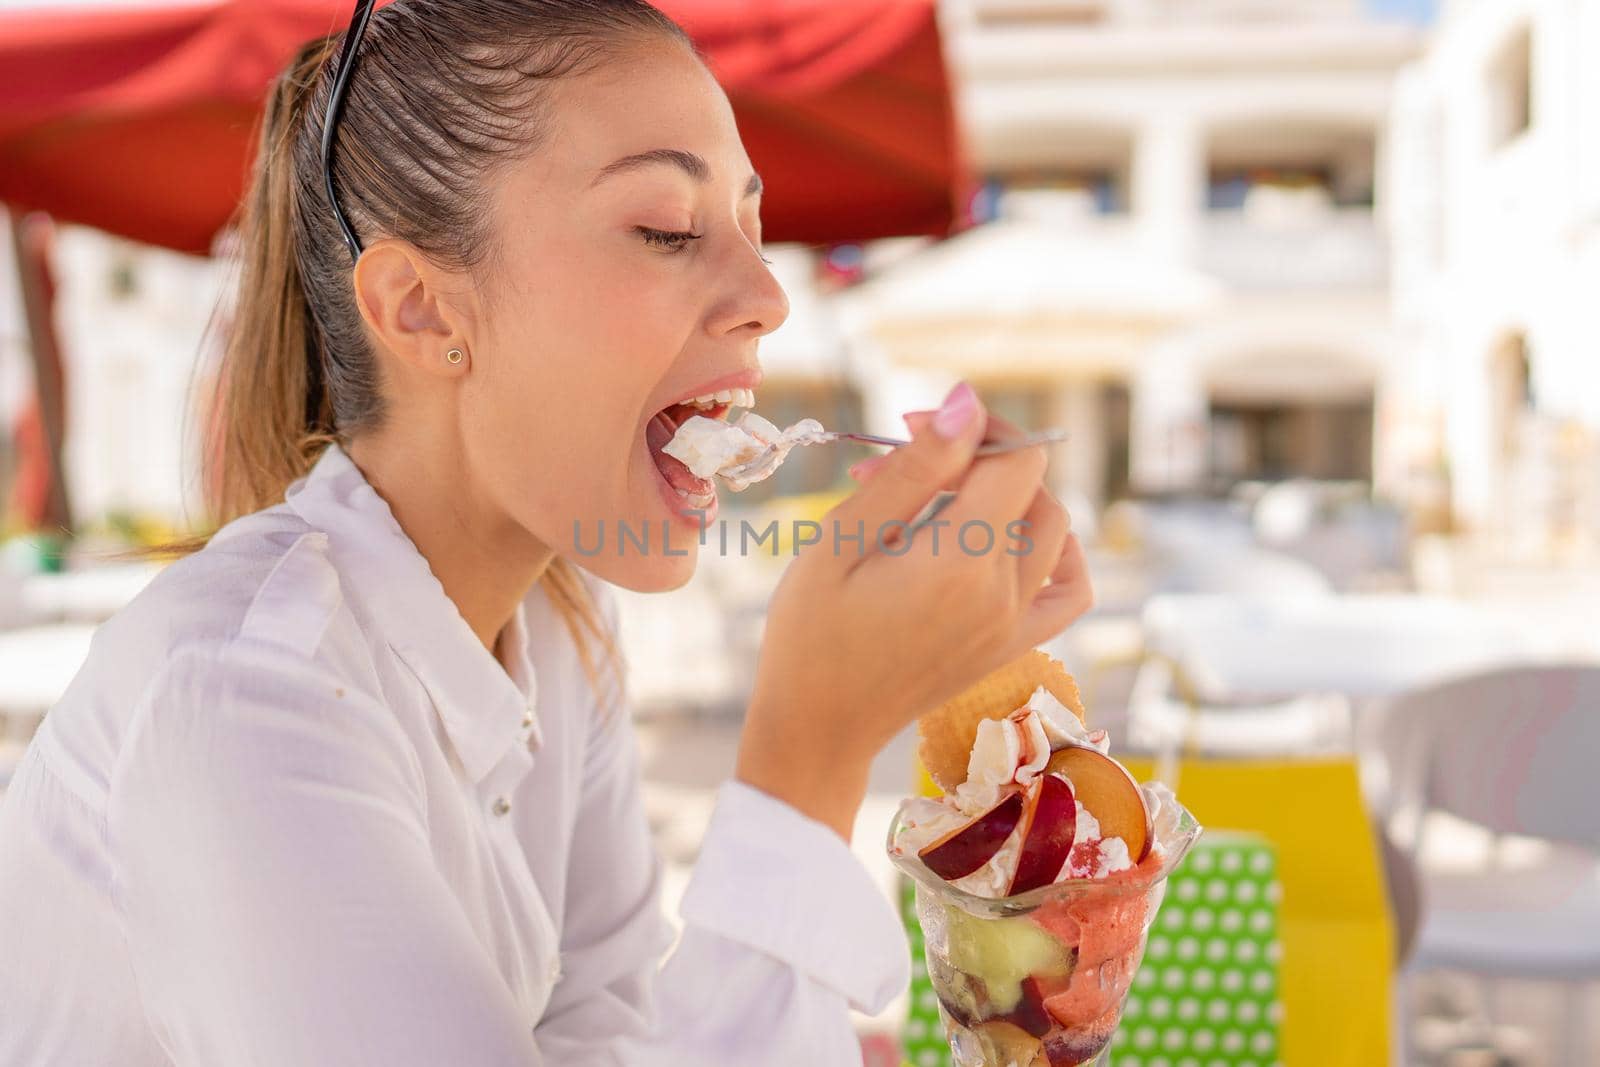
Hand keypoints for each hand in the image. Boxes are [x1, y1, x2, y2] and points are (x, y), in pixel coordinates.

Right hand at [735, 381, 1093, 839]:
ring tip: (944, 500)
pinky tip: (1014, 541)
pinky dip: (1059, 554)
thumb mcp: (842, 538)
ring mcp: (1017, 624)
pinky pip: (1069, 589)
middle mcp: (1005, 592)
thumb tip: (966, 403)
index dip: (970, 425)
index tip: (910, 428)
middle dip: (976, 455)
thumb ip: (912, 470)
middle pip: (1032, 485)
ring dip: (1009, 495)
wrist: (819, 727)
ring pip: (1053, 528)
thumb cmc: (810, 632)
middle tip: (903, 465)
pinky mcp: (1015, 646)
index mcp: (961, 560)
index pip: (1013, 457)